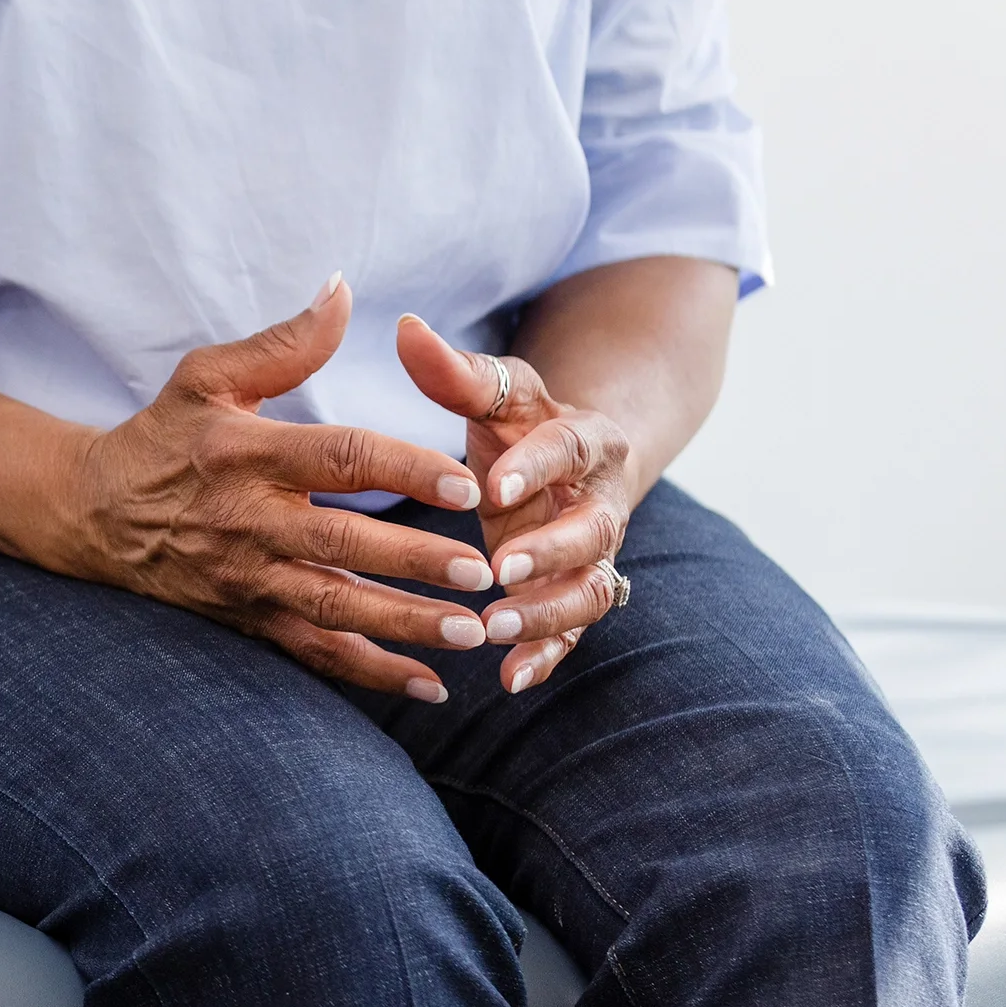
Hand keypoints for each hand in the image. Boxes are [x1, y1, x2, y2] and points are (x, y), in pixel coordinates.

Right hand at [56, 276, 496, 703]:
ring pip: (334, 609)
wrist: (94, 513)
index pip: (338, 460)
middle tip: (480, 571)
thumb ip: (284, 342)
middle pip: (342, 546)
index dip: (403, 470)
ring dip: (404, 626)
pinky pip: (314, 653)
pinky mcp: (248, 617)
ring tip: (471, 633)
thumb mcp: (207, 376)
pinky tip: (430, 686)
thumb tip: (344, 290)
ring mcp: (248, 577)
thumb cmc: (164, 435)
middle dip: (413, 562)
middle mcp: (249, 521)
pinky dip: (371, 675)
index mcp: (247, 453)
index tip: (465, 483)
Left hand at [396, 315, 635, 693]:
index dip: (537, 466)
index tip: (494, 485)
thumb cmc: (520, 422)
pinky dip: (546, 654)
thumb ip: (456, 371)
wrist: (570, 462)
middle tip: (499, 570)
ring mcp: (592, 555)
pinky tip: (509, 678)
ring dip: (549, 614)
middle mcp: (600, 501)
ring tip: (495, 630)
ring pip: (590, 590)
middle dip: (551, 552)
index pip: (567, 449)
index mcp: (586, 440)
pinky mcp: (573, 593)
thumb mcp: (495, 394)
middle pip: (593, 531)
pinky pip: (572, 632)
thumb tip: (405, 328)